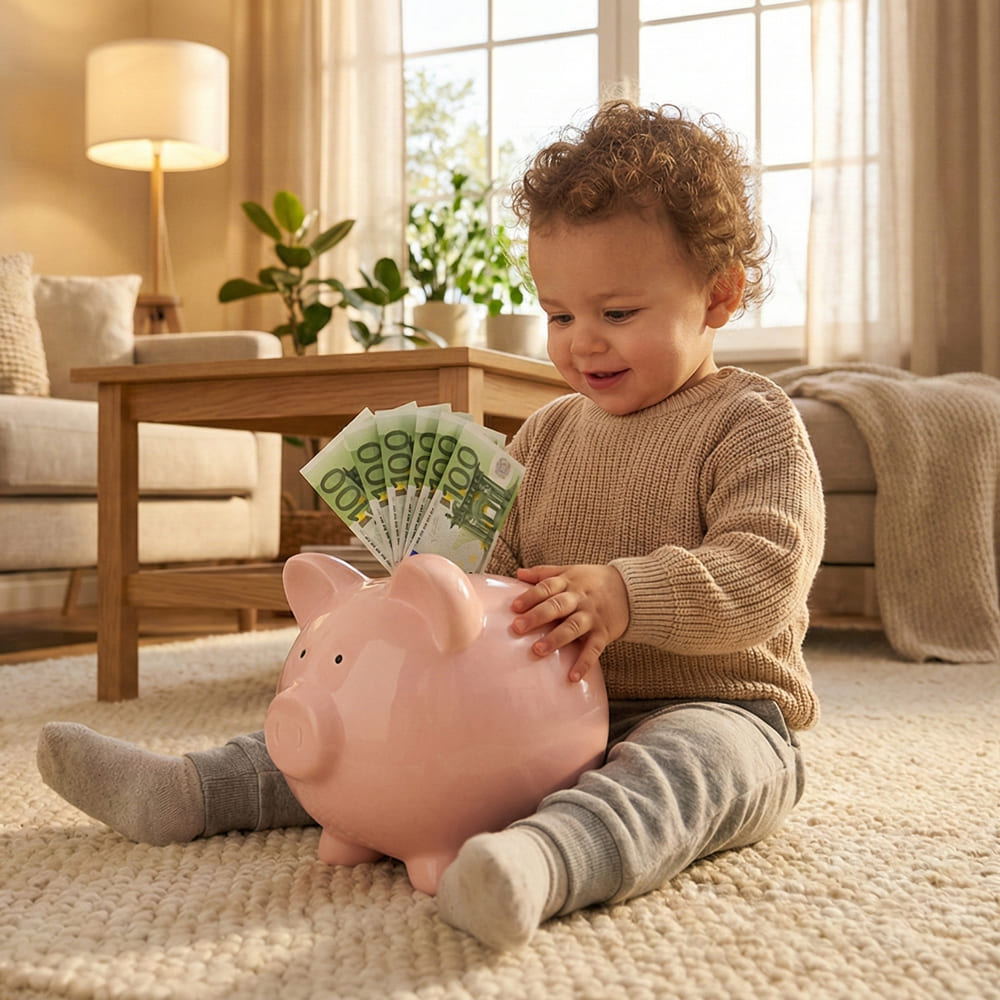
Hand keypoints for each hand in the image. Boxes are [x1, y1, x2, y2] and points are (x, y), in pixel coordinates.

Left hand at [510, 564, 628, 682]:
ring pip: (573, 627)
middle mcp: (580, 598)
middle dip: (537, 616)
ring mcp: (592, 616)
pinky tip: (572, 677)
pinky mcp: (604, 632)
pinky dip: (584, 663)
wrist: (631, 589)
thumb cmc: (593, 581)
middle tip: (517, 628)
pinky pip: (594, 649)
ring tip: (538, 650)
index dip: (530, 596)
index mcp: (569, 582)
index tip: (514, 607)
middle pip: (557, 606)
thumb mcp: (570, 571)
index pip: (547, 587)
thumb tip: (518, 573)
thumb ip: (544, 573)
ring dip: (555, 639)